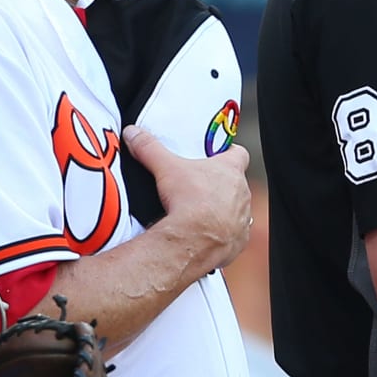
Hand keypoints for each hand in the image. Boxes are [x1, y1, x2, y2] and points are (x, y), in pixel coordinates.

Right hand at [128, 126, 251, 272]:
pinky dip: (220, 235)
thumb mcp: (165, 168)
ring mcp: (242, 218)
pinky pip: (232, 236)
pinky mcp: (238, 241)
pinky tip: (202, 235)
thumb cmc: (191, 201)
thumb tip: (134, 134)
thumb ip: (149, 148)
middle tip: (198, 186)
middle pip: (235, 183)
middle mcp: (242, 193)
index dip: (228, 153)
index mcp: (230, 170)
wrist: (196, 240)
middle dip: (219, 185)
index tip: (216, 155)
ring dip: (222, 211)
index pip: (238, 153)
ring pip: (235, 210)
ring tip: (198, 214)